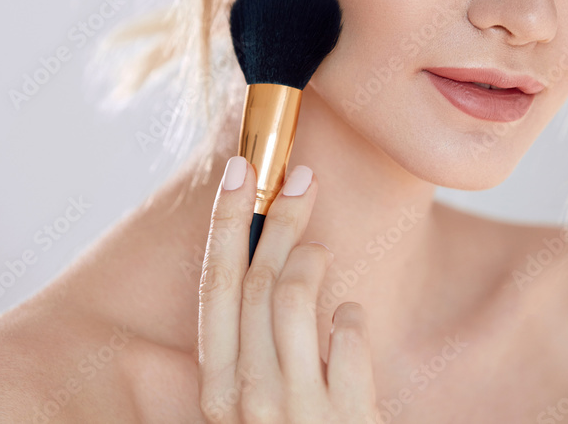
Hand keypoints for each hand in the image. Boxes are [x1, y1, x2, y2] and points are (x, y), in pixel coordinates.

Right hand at [197, 155, 379, 422]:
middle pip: (257, 281)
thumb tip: (272, 264)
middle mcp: (245, 400)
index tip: (241, 168)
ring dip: (312, 261)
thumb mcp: (259, 401)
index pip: (215, 287)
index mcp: (217, 389)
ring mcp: (294, 413)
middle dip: (278, 218)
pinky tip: (351, 324)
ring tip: (321, 255)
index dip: (226, 222)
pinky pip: (349, 337)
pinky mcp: (345, 421)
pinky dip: (353, 319)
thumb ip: (256, 346)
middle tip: (301, 180)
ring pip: (296, 297)